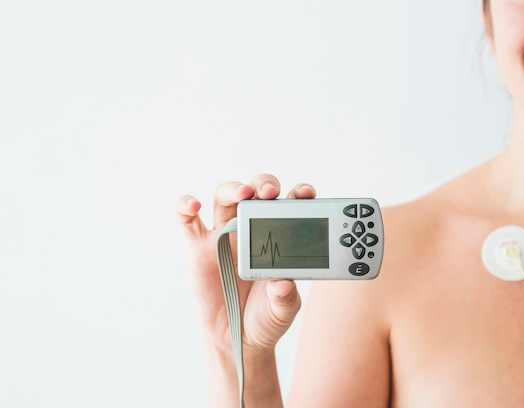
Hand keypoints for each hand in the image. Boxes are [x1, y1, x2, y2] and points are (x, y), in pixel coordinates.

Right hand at [176, 174, 316, 354]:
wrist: (238, 341)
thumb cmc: (265, 318)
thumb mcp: (283, 310)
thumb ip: (285, 298)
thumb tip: (281, 283)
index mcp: (276, 237)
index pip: (287, 205)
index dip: (297, 193)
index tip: (304, 193)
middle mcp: (249, 230)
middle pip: (254, 192)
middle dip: (263, 184)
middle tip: (270, 192)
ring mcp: (222, 236)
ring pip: (223, 197)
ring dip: (233, 188)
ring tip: (243, 194)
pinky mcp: (196, 248)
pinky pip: (185, 220)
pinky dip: (185, 206)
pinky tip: (193, 206)